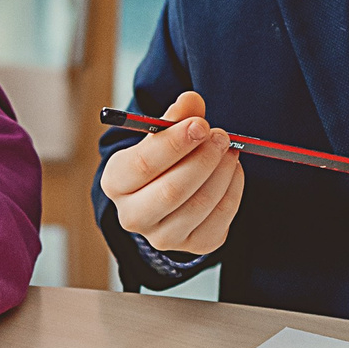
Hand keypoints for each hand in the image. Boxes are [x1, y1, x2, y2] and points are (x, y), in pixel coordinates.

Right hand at [99, 90, 244, 254]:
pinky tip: (232, 170)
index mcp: (116, 182)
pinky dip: (233, 190)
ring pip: (199, 205)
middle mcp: (133, 216)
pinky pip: (220, 219)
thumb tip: (192, 102)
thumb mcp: (160, 136)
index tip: (201, 124)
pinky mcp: (193, 246)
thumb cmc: (161, 160)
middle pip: (172, 190)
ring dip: (221, 172)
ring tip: (229, 149)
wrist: (165, 195)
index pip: (142, 164)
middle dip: (203, 159)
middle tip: (221, 136)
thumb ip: (175, 116)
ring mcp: (163, 237)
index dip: (174, 143)